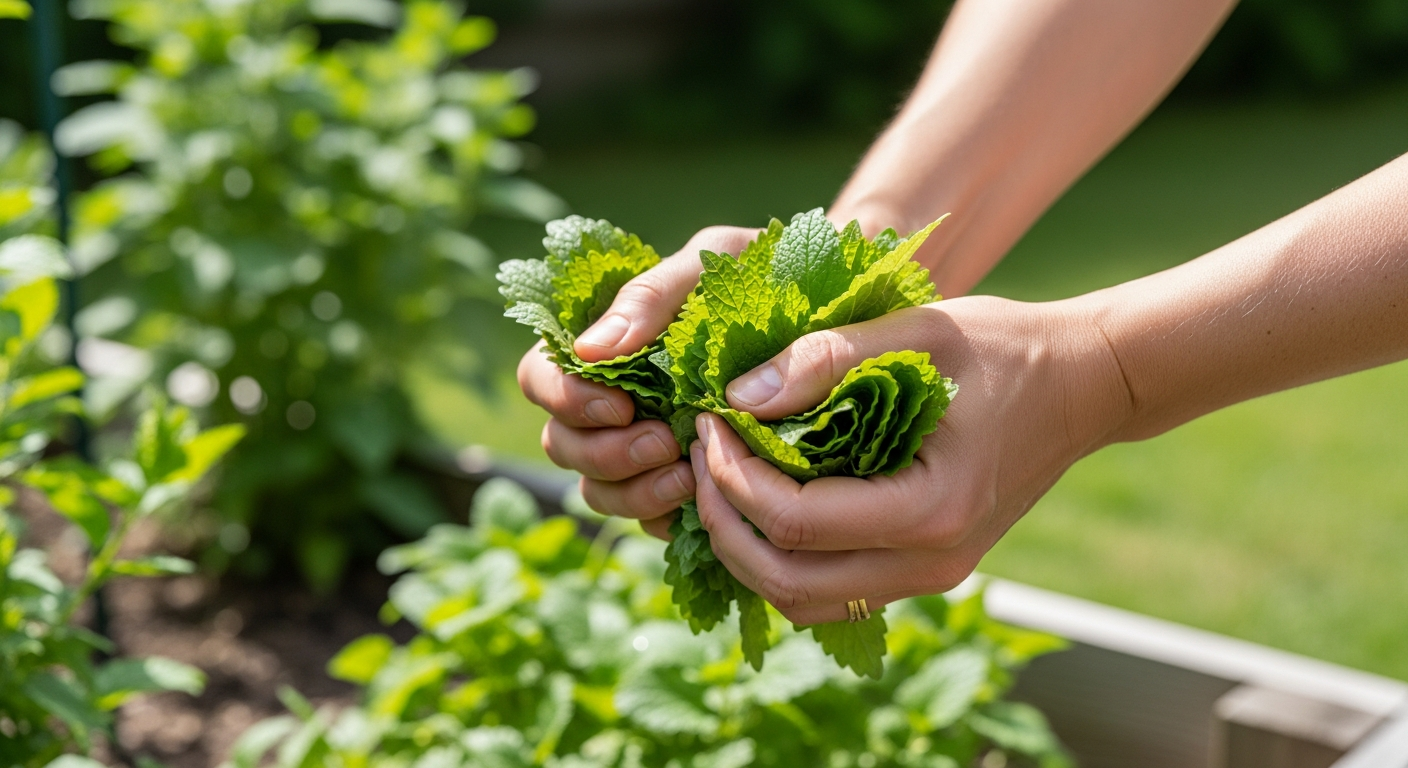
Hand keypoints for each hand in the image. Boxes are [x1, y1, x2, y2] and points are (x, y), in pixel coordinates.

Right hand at [517, 226, 759, 538]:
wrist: (838, 311)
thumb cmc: (765, 274)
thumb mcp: (714, 261)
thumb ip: (652, 296)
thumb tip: (590, 350)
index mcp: (603, 345)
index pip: (541, 378)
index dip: (565, 400)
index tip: (619, 404)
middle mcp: (612, 399)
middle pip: (562, 444)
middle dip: (603, 453)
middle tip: (662, 442)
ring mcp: (642, 447)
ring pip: (597, 492)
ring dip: (632, 491)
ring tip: (688, 474)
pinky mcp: (681, 484)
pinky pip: (649, 521)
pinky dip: (669, 515)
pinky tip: (708, 496)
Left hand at [690, 295, 1132, 623]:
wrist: (1084, 385)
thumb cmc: (1007, 348)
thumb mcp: (918, 331)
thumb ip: (827, 359)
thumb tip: (736, 397)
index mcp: (931, 509)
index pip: (795, 521)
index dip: (731, 476)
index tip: (707, 420)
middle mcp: (931, 561)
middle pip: (786, 581)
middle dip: (723, 521)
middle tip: (698, 455)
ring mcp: (931, 574)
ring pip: (803, 601)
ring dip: (746, 549)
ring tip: (719, 479)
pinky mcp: (925, 567)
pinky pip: (831, 590)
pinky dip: (782, 558)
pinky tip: (760, 500)